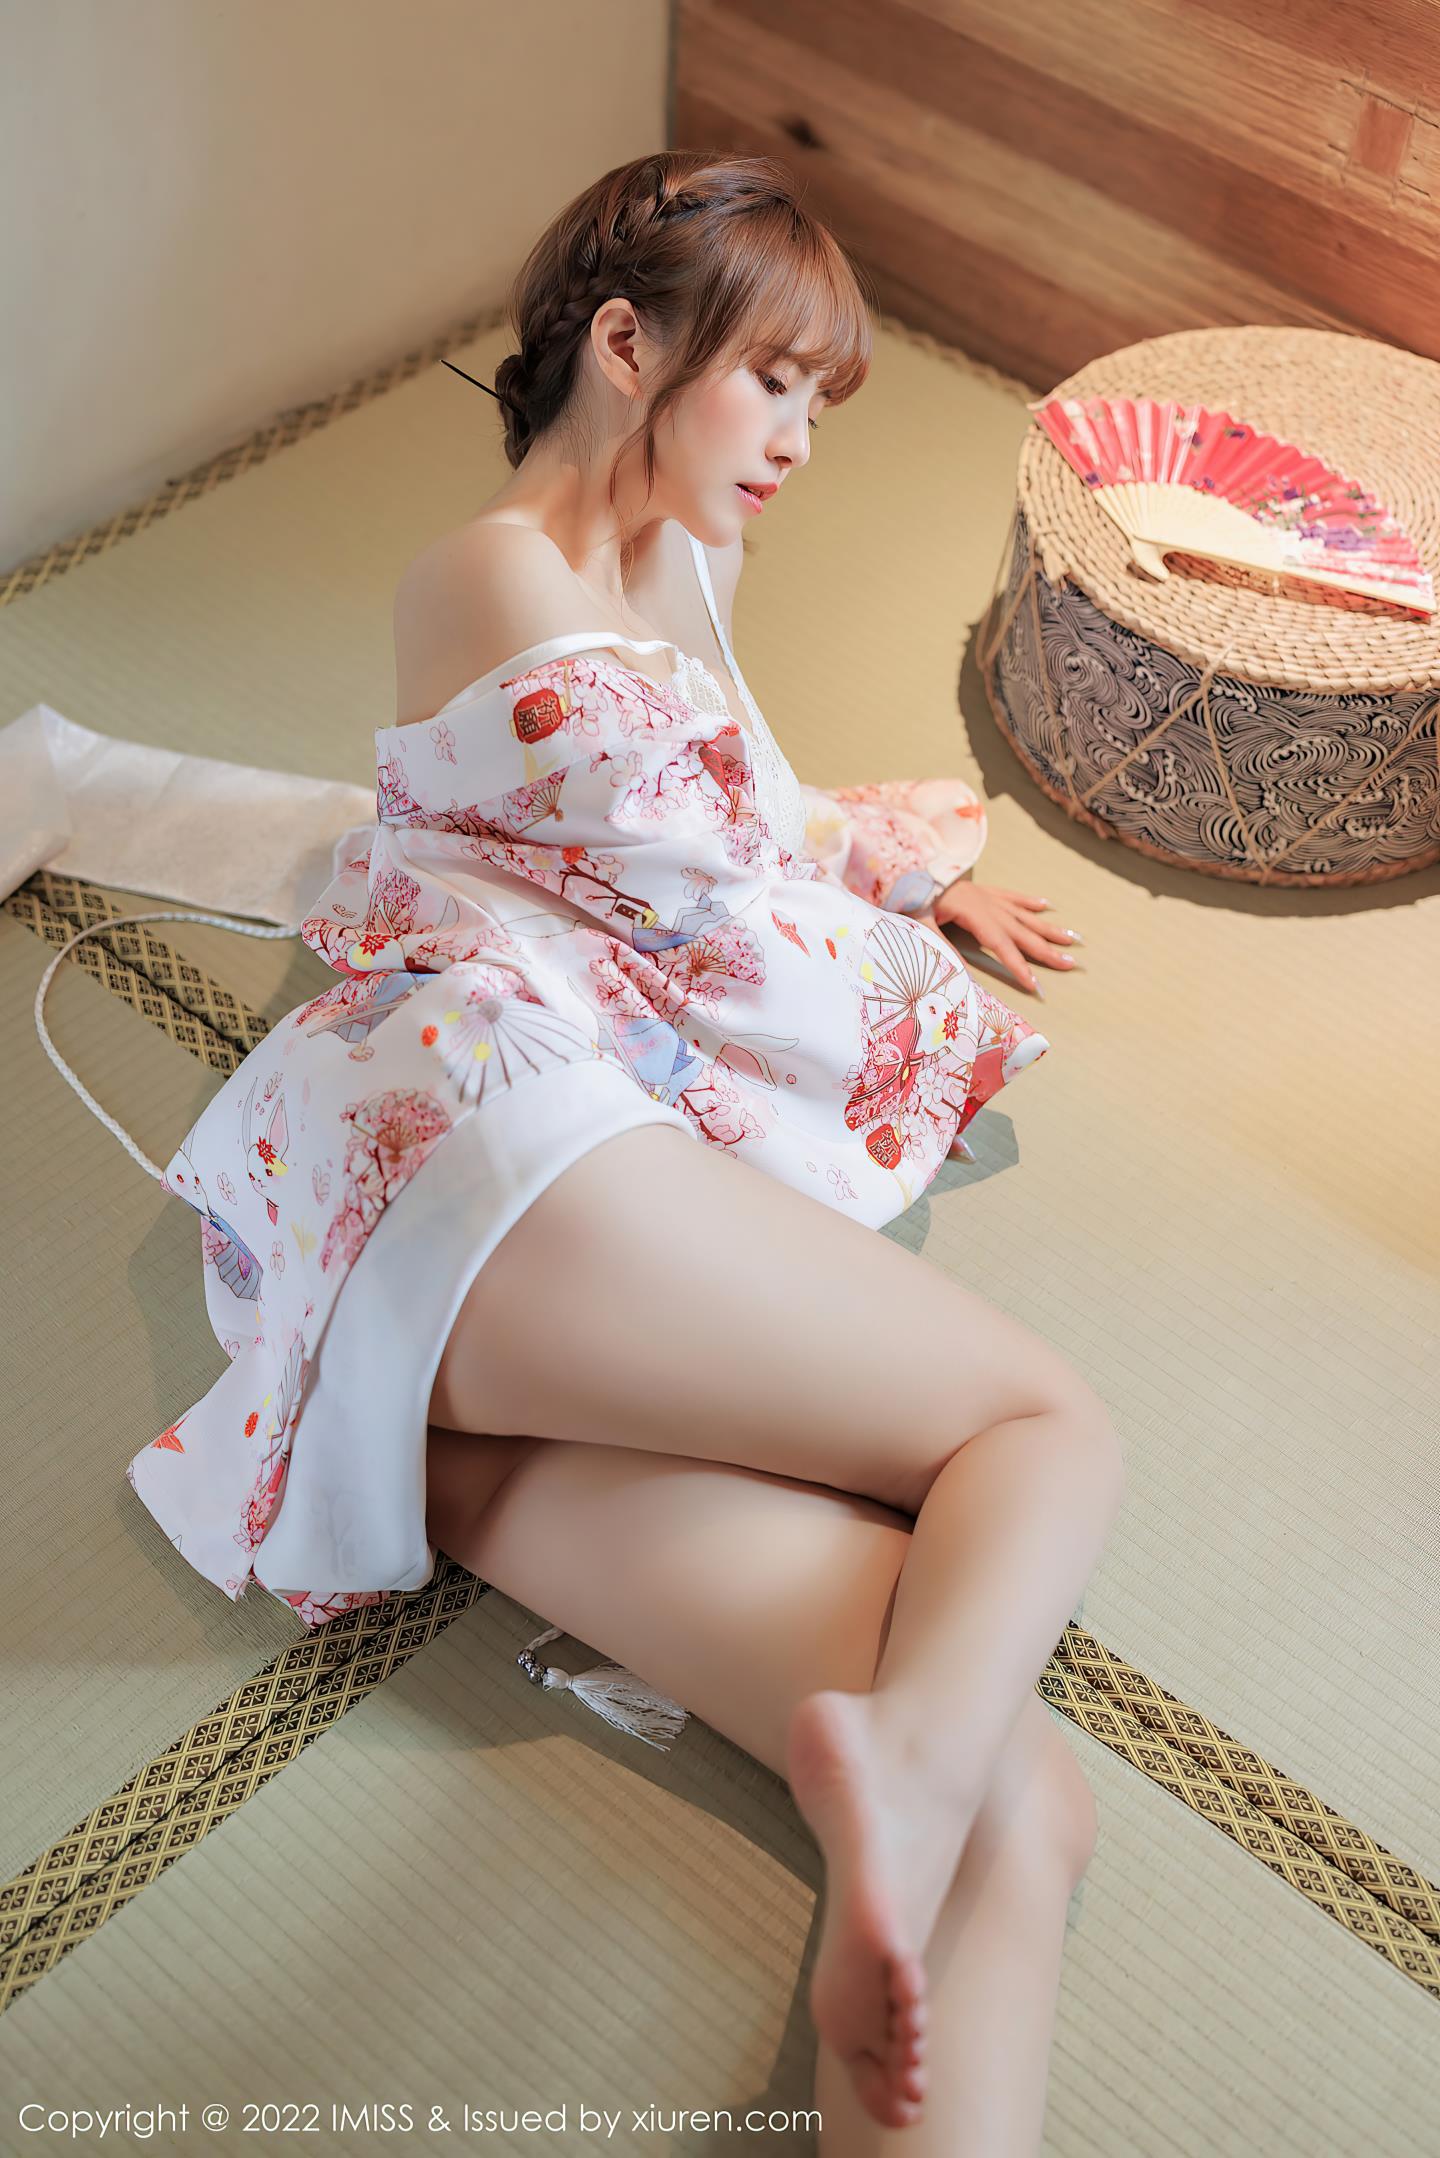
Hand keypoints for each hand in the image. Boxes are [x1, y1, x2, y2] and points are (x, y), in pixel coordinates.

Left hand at [925, 881, 1080, 996]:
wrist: (909, 865)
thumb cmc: (912, 894)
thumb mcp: (920, 922)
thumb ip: (939, 944)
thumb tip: (958, 971)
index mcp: (972, 913)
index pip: (1001, 945)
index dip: (1018, 965)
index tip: (1035, 983)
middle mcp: (987, 904)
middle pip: (1022, 932)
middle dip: (1047, 950)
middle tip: (1071, 963)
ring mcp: (988, 896)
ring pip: (1023, 915)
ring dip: (1048, 928)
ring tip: (1072, 938)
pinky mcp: (984, 890)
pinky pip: (1012, 896)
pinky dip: (1029, 901)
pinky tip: (1047, 905)